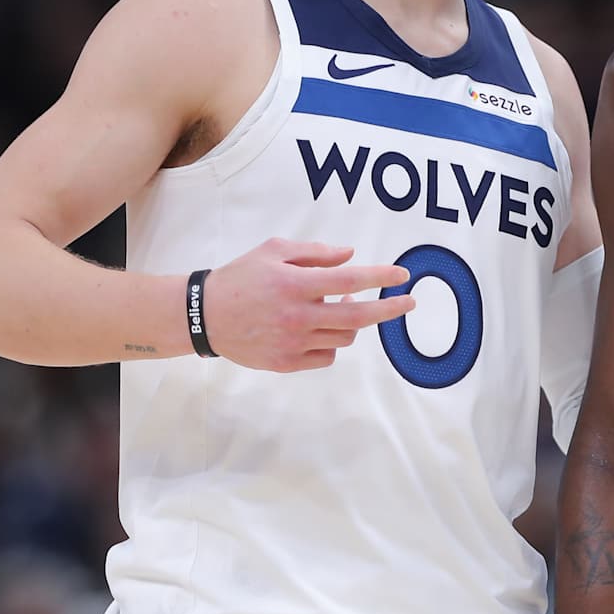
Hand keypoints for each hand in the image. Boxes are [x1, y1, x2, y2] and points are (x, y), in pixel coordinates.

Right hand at [203, 238, 412, 370]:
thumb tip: (350, 255)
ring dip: (355, 320)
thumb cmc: (241, 278)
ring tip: (345, 303)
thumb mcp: (273, 250)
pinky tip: (323, 327)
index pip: (350, 280)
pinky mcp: (286, 363)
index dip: (381, 278)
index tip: (402, 276)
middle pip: (358, 317)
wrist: (204, 316)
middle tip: (408, 302)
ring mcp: (292, 343)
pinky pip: (327, 355)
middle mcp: (297, 315)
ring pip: (344, 337)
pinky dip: (333, 341)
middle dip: (390, 309)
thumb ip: (315, 252)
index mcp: (294, 283)